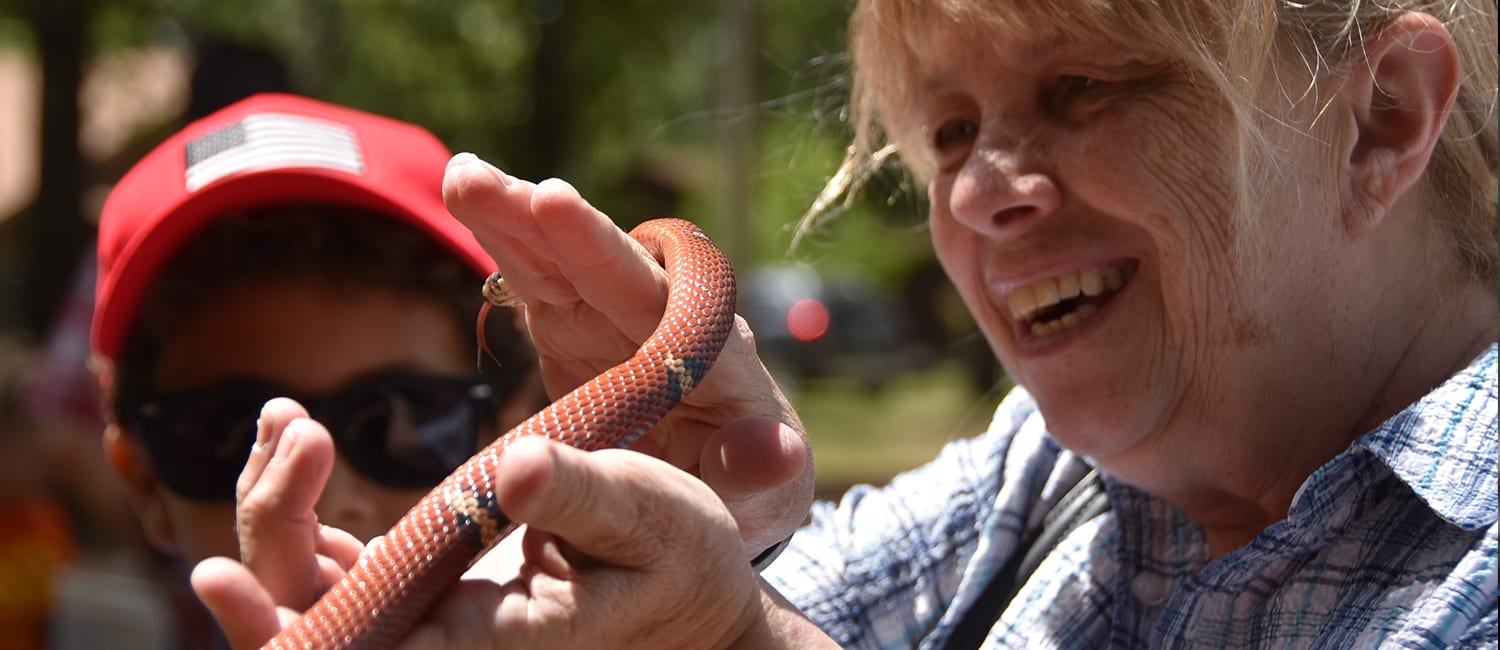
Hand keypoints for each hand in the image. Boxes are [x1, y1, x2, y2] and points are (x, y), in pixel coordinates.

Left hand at [193, 404, 833, 648]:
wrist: (691, 590)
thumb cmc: (678, 559)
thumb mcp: (645, 515)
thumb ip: (579, 496)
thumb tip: (513, 470)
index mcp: (483, 640)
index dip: (275, 627)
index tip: (217, 573)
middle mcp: (438, 638)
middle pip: (306, 618)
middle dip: (272, 524)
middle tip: (296, 424)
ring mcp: (420, 610)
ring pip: (305, 586)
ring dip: (279, 504)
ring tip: (288, 418)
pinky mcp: (418, 580)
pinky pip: (332, 561)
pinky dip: (305, 500)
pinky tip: (301, 433)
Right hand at [442, 153, 812, 556]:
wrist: (721, 493)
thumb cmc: (749, 496)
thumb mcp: (762, 498)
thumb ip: (757, 474)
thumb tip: (774, 453)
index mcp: (714, 357)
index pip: (659, 296)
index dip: (602, 251)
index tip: (554, 203)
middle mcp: (663, 321)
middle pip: (608, 264)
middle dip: (551, 225)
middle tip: (485, 180)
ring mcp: (614, 320)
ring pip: (564, 262)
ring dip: (513, 221)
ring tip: (463, 177)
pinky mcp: (574, 329)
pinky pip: (537, 282)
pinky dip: (503, 247)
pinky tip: (466, 202)